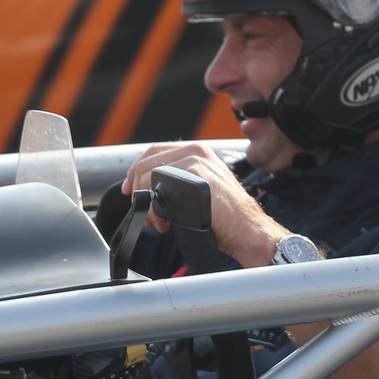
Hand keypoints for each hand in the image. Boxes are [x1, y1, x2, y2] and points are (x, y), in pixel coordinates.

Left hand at [121, 142, 287, 267]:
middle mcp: (195, 151)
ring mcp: (195, 161)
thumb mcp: (201, 188)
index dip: (136, 172)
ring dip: (147, 204)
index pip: (153, 152)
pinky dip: (154, 209)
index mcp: (196, 151)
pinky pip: (156, 189)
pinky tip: (166, 223)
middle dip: (137, 190)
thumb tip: (149, 188)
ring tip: (159, 223)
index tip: (131, 190)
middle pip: (145, 163)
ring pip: (148, 176)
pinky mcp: (194, 175)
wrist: (246, 228)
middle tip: (146, 214)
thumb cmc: (225, 216)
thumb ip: (178, 180)